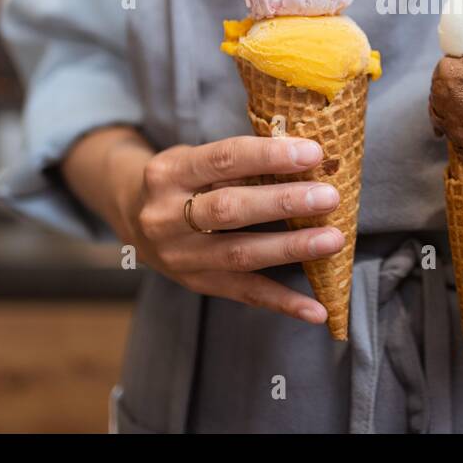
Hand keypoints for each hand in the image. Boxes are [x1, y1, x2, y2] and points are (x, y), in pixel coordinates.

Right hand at [111, 135, 345, 325]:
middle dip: (283, 203)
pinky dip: (284, 302)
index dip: (268, 156)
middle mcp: (166, 217)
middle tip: (328, 197)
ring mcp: (180, 256)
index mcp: (169, 173)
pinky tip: (317, 309)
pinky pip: (245, 293)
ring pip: (239, 253)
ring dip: (290, 248)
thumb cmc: (183, 179)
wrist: (130, 214)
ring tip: (332, 240)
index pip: (223, 159)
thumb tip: (309, 158)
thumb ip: (239, 160)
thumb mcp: (195, 158)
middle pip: (230, 209)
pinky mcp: (197, 284)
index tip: (312, 153)